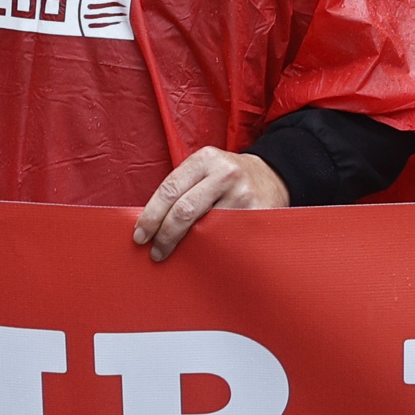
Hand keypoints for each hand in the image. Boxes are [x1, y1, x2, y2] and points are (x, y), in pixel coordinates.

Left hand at [134, 144, 287, 260]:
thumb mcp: (205, 170)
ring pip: (206, 227)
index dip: (151, 216)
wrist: (274, 176)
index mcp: (205, 159)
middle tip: (155, 252)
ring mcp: (243, 194)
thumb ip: (182, 189)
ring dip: (187, 245)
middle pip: (184, 209)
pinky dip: (211, 249)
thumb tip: (149, 224)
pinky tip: (204, 254)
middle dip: (165, 234)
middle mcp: (225, 173)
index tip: (140, 236)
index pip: (170, 189)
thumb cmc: (228, 178)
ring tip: (177, 255)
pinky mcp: (257, 214)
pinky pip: (227, 237)